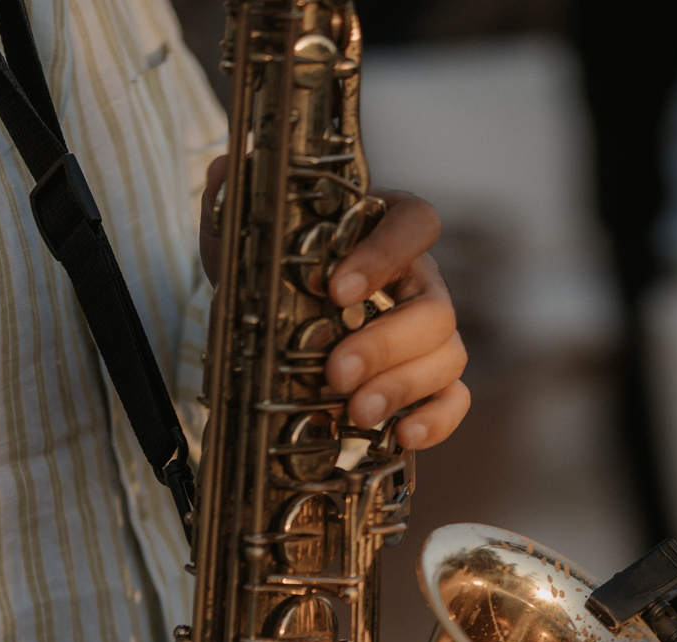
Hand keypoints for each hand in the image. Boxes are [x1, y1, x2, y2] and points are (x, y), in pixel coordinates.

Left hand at [199, 165, 468, 449]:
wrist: (274, 333)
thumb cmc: (274, 280)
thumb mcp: (246, 240)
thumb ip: (236, 204)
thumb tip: (222, 173)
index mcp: (386, 232)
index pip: (415, 224)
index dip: (385, 254)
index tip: (336, 290)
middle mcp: (418, 282)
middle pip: (434, 308)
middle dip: (385, 344)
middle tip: (336, 373)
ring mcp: (432, 337)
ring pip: (448, 356)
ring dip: (402, 388)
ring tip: (355, 414)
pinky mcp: (433, 385)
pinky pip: (454, 401)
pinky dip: (435, 421)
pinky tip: (400, 434)